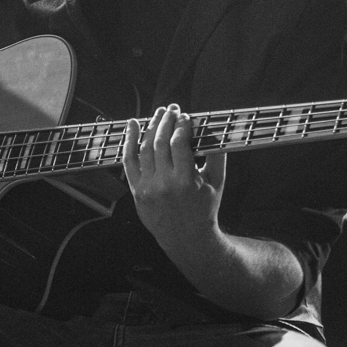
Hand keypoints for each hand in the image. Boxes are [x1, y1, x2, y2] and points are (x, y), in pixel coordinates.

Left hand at [121, 105, 226, 252]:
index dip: (182, 126)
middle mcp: (164, 183)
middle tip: (172, 108)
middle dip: (166, 121)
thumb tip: (214, 130)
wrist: (186, 238)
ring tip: (159, 114)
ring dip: (151, 127)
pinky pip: (129, 162)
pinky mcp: (136, 190)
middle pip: (160, 142)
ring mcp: (147, 187)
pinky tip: (132, 125)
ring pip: (144, 149)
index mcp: (186, 180)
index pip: (179, 143)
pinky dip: (129, 141)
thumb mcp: (218, 183)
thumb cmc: (205, 208)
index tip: (186, 117)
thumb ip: (218, 156)